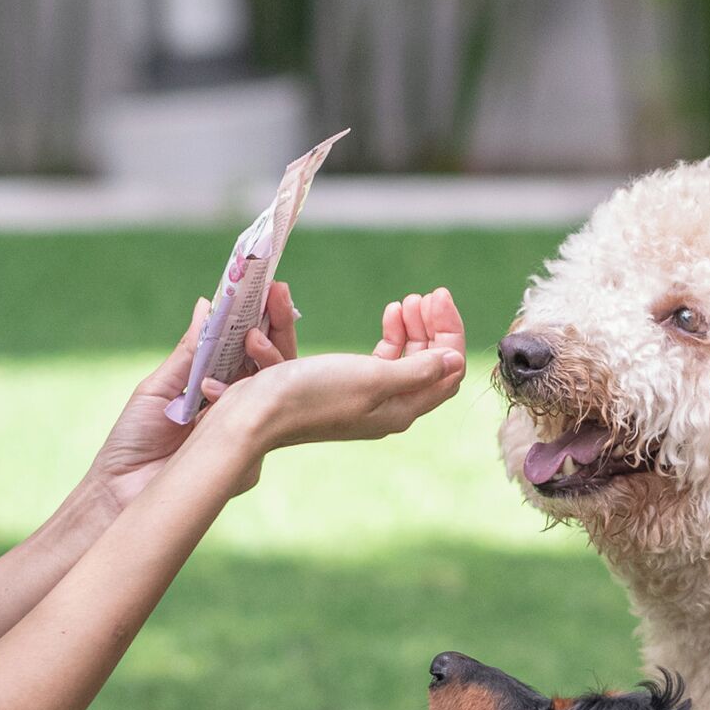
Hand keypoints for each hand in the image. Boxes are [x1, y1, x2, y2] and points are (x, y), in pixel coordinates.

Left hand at [87, 283, 301, 507]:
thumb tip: (208, 304)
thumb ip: (190, 351)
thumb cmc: (133, 441)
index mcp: (216, 387)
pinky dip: (247, 401)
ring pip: (275, 392)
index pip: (248, 349)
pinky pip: (259, 427)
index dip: (260, 319)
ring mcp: (247, 436)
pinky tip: (232, 387)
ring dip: (268, 358)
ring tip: (253, 338)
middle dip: (277, 328)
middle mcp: (237, 409)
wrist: (120, 493)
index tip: (267, 288)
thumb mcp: (160, 388)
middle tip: (278, 295)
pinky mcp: (248, 462)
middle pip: (271, 365)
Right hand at [219, 293, 464, 469]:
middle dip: (431, 326)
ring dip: (410, 328)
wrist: (254, 414)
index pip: (446, 370)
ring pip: (404, 358)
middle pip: (427, 363)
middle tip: (420, 295)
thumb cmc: (312, 395)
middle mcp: (387, 407)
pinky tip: (387, 315)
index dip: (450, 331)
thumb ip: (417, 370)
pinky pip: (378, 360)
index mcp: (400, 409)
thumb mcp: (372, 379)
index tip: (438, 296)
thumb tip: (456, 360)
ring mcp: (364, 398)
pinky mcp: (341, 387)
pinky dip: (388, 335)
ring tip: (404, 302)